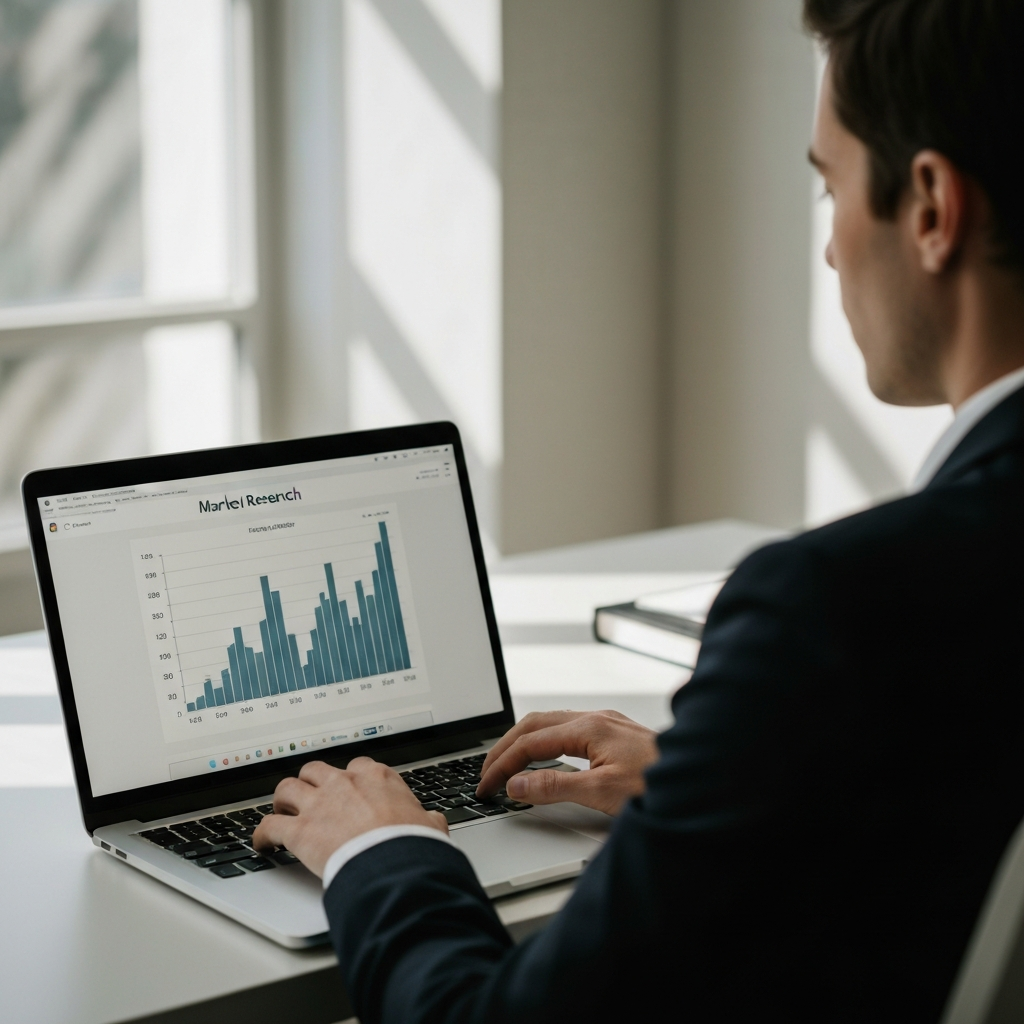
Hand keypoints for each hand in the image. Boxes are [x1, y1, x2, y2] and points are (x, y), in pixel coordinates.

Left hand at [252, 758, 447, 876]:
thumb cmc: (413, 844)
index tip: (349, 790)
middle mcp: (344, 784)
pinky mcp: (300, 831)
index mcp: (376, 778)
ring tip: (281, 811)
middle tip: (309, 797)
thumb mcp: (429, 824)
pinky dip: (262, 835)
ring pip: (287, 788)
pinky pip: (270, 826)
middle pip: (316, 770)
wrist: (394, 863)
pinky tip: (261, 843)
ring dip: (282, 800)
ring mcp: (319, 805)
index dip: (350, 779)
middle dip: (310, 783)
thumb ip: (425, 818)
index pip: (357, 766)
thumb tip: (433, 823)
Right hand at [476, 710, 658, 816]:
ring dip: (523, 742)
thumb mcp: (602, 793)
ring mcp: (606, 723)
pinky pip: (567, 730)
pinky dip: (544, 743)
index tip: (486, 784)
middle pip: (534, 724)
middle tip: (486, 772)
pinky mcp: (615, 734)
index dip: (502, 764)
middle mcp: (596, 718)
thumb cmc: (661, 785)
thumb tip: (517, 785)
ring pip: (550, 724)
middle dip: (504, 747)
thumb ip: (554, 788)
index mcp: (589, 727)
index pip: (530, 742)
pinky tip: (544, 758)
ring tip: (506, 764)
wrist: (705, 780)